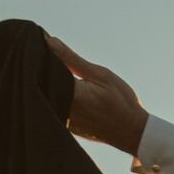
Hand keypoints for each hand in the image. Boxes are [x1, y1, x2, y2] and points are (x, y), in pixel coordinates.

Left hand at [46, 33, 148, 156]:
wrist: (133, 132)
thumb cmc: (121, 101)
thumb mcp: (101, 75)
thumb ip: (72, 59)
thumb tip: (49, 41)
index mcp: (70, 93)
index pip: (44, 70)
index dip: (40, 57)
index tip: (41, 46)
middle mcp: (63, 108)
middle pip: (41, 84)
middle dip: (42, 70)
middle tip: (51, 61)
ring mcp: (63, 120)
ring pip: (46, 97)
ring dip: (48, 85)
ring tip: (66, 80)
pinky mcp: (66, 127)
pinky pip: (54, 108)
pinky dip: (56, 98)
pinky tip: (66, 93)